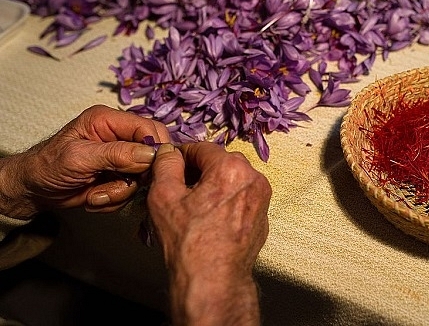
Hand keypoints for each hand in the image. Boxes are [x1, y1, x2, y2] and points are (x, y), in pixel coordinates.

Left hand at [0, 105, 169, 218]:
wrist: (33, 190)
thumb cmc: (46, 167)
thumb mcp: (79, 158)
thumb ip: (116, 154)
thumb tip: (149, 154)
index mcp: (108, 121)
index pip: (148, 128)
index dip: (154, 149)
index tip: (147, 170)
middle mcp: (118, 136)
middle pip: (151, 153)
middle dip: (136, 175)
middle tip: (119, 185)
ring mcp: (120, 158)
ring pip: (142, 176)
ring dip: (120, 191)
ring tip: (96, 193)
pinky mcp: (119, 176)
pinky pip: (132, 190)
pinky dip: (115, 199)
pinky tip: (95, 196)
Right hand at [148, 143, 270, 325]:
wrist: (214, 281)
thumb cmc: (190, 243)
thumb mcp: (164, 196)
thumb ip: (166, 165)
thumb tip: (169, 152)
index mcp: (232, 168)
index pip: (202, 147)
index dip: (181, 154)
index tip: (169, 163)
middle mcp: (254, 179)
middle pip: (219, 162)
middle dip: (197, 171)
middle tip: (177, 186)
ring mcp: (262, 199)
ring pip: (231, 180)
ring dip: (212, 185)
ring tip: (191, 205)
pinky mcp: (263, 217)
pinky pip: (241, 199)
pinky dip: (226, 202)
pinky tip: (208, 219)